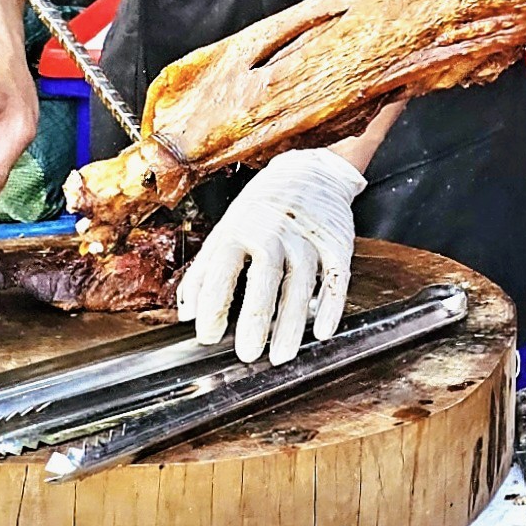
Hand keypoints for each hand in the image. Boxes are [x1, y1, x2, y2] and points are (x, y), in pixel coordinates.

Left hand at [182, 147, 369, 362]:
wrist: (309, 170)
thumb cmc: (260, 209)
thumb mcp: (226, 230)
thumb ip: (204, 271)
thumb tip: (188, 313)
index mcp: (239, 229)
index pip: (222, 270)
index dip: (214, 305)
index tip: (208, 337)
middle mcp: (274, 233)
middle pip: (265, 278)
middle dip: (255, 318)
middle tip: (247, 353)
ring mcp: (308, 238)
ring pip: (301, 284)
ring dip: (291, 323)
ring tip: (281, 355)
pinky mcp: (337, 243)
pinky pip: (336, 279)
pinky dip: (331, 306)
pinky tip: (321, 332)